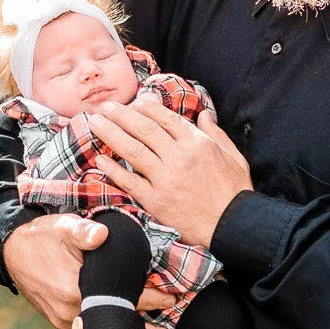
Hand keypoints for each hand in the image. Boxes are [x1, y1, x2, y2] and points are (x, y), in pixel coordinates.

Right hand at [1, 214, 180, 328]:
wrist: (12, 251)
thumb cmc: (40, 237)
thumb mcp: (61, 227)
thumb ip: (82, 232)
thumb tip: (102, 235)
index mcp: (75, 290)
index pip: (121, 299)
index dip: (150, 300)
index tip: (172, 300)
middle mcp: (70, 312)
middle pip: (116, 326)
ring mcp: (65, 321)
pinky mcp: (62, 323)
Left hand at [88, 100, 251, 249]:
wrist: (233, 226)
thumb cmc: (234, 192)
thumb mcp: (233, 156)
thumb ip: (216, 133)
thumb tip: (204, 114)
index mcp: (197, 143)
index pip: (164, 118)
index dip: (144, 107)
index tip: (132, 102)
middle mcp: (178, 157)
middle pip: (143, 129)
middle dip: (120, 114)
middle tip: (103, 107)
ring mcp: (165, 179)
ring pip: (132, 150)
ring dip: (110, 134)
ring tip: (94, 123)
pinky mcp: (155, 201)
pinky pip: (129, 181)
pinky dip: (113, 170)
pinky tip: (100, 160)